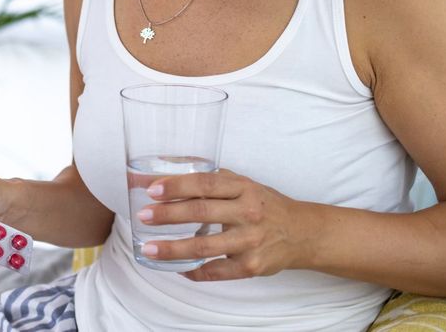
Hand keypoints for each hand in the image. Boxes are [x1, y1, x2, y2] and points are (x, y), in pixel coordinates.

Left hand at [137, 169, 315, 281]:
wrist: (302, 233)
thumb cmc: (267, 205)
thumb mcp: (246, 185)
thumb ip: (216, 181)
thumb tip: (174, 174)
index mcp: (244, 189)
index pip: (206, 184)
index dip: (177, 186)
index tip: (153, 190)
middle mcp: (248, 213)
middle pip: (201, 212)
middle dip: (167, 215)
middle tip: (143, 216)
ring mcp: (249, 242)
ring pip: (204, 246)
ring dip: (172, 249)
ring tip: (149, 249)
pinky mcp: (251, 267)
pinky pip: (216, 272)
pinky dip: (193, 272)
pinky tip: (176, 268)